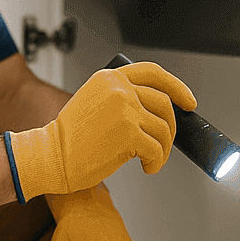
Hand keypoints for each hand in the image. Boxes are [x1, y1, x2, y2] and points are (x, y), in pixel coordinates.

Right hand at [8, 62, 195, 199]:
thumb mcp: (93, 102)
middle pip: (164, 104)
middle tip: (165, 142)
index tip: (189, 101)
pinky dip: (156, 162)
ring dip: (162, 149)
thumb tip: (153, 112)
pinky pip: (157, 149)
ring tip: (150, 160)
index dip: (176, 87)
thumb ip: (120, 98)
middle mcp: (119, 90)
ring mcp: (125, 110)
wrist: (50, 156)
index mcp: (110, 78)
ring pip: (164, 129)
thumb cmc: (68, 138)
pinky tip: (147, 168)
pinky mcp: (129, 134)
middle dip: (171, 127)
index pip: (154, 73)